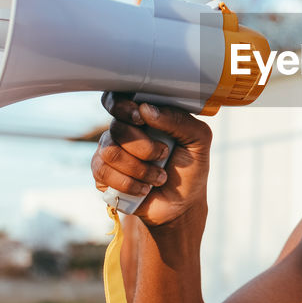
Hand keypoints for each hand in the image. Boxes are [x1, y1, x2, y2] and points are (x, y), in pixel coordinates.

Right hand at [92, 92, 211, 227]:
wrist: (181, 205)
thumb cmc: (190, 168)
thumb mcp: (199, 140)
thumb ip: (180, 120)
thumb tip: (146, 109)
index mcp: (145, 115)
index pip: (119, 97)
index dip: (123, 105)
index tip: (140, 118)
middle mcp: (124, 130)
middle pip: (117, 127)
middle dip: (144, 147)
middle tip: (163, 154)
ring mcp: (111, 151)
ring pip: (110, 152)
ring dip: (140, 169)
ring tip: (159, 178)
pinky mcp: (102, 174)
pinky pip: (103, 172)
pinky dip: (129, 184)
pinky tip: (144, 189)